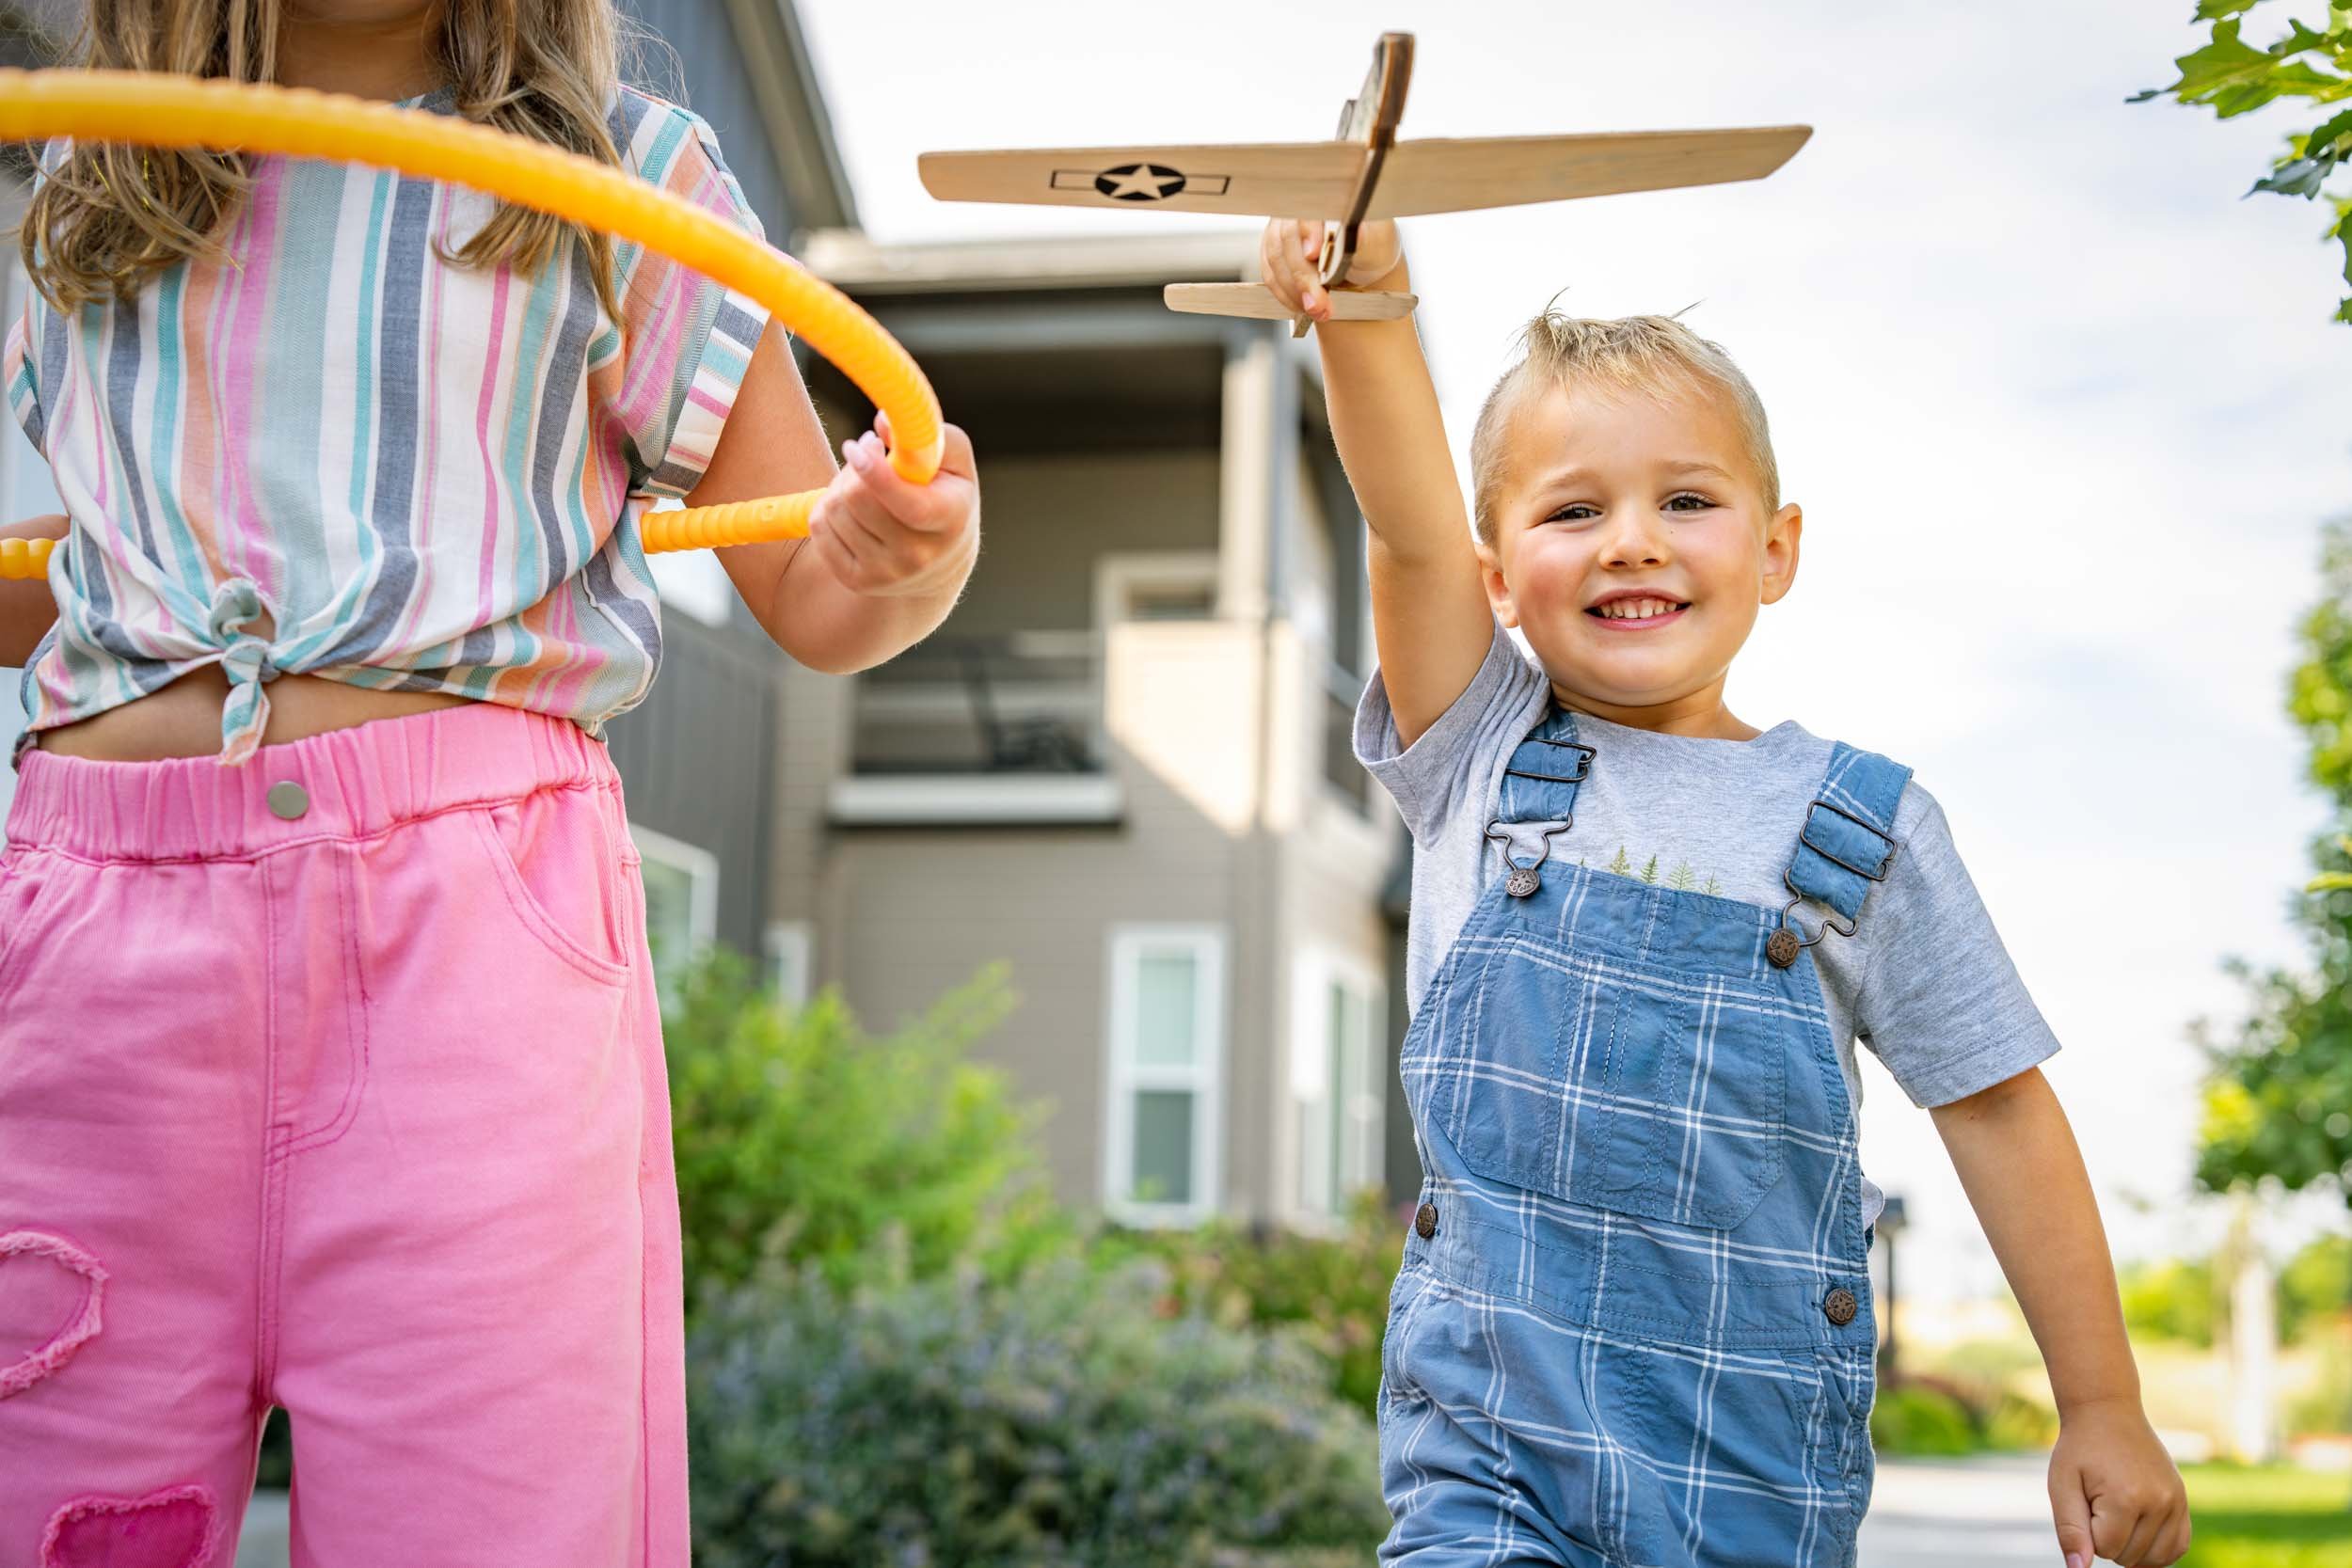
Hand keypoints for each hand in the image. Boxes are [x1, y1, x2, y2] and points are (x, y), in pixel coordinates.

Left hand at [806, 412, 977, 599]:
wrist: (940, 565)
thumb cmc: (946, 498)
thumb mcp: (955, 464)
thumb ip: (928, 435)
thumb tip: (882, 422)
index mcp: (948, 520)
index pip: (904, 501)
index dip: (873, 469)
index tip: (860, 445)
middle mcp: (918, 555)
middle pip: (857, 499)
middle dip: (855, 466)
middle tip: (865, 454)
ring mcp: (885, 574)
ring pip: (834, 510)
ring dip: (840, 486)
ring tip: (862, 485)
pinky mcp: (856, 580)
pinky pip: (819, 529)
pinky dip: (827, 509)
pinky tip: (849, 508)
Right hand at [1257, 217, 1403, 322]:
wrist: (1364, 266)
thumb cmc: (1372, 248)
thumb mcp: (1377, 243)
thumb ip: (1364, 238)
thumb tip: (1356, 234)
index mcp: (1326, 198)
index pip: (1309, 209)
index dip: (1309, 232)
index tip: (1314, 254)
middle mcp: (1299, 210)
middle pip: (1287, 238)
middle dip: (1303, 276)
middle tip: (1319, 304)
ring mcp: (1283, 230)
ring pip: (1275, 259)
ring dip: (1294, 290)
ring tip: (1317, 310)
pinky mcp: (1275, 252)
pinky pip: (1270, 274)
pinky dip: (1286, 294)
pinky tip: (1303, 305)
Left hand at [2047, 1398, 2189, 1566]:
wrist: (2108, 1412)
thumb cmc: (2080, 1449)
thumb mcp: (2062, 1485)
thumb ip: (2070, 1530)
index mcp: (2127, 1499)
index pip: (2106, 1550)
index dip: (2088, 1531)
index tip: (2084, 1500)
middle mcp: (2159, 1503)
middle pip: (2130, 1556)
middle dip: (2108, 1538)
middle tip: (2099, 1500)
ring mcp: (2176, 1502)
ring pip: (2154, 1558)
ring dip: (2131, 1546)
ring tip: (2116, 1511)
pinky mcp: (2183, 1501)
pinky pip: (2178, 1546)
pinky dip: (2158, 1550)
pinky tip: (2139, 1531)